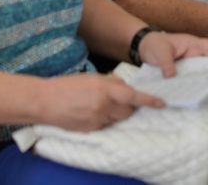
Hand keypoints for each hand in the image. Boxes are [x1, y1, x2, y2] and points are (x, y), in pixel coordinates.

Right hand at [40, 73, 165, 130]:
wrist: (45, 102)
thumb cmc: (67, 85)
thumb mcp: (90, 77)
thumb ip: (110, 82)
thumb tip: (124, 87)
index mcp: (104, 89)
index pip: (133, 96)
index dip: (149, 100)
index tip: (162, 103)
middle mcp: (103, 106)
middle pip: (128, 111)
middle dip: (129, 106)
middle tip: (123, 99)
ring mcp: (97, 120)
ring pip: (117, 118)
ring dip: (116, 112)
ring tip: (100, 104)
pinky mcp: (91, 129)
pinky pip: (106, 125)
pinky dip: (104, 118)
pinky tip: (91, 111)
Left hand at [137, 31, 207, 77]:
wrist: (143, 47)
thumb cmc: (153, 44)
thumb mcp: (159, 52)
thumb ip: (166, 64)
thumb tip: (171, 76)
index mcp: (193, 44)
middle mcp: (196, 53)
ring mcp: (193, 61)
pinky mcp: (188, 70)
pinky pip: (200, 76)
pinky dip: (206, 81)